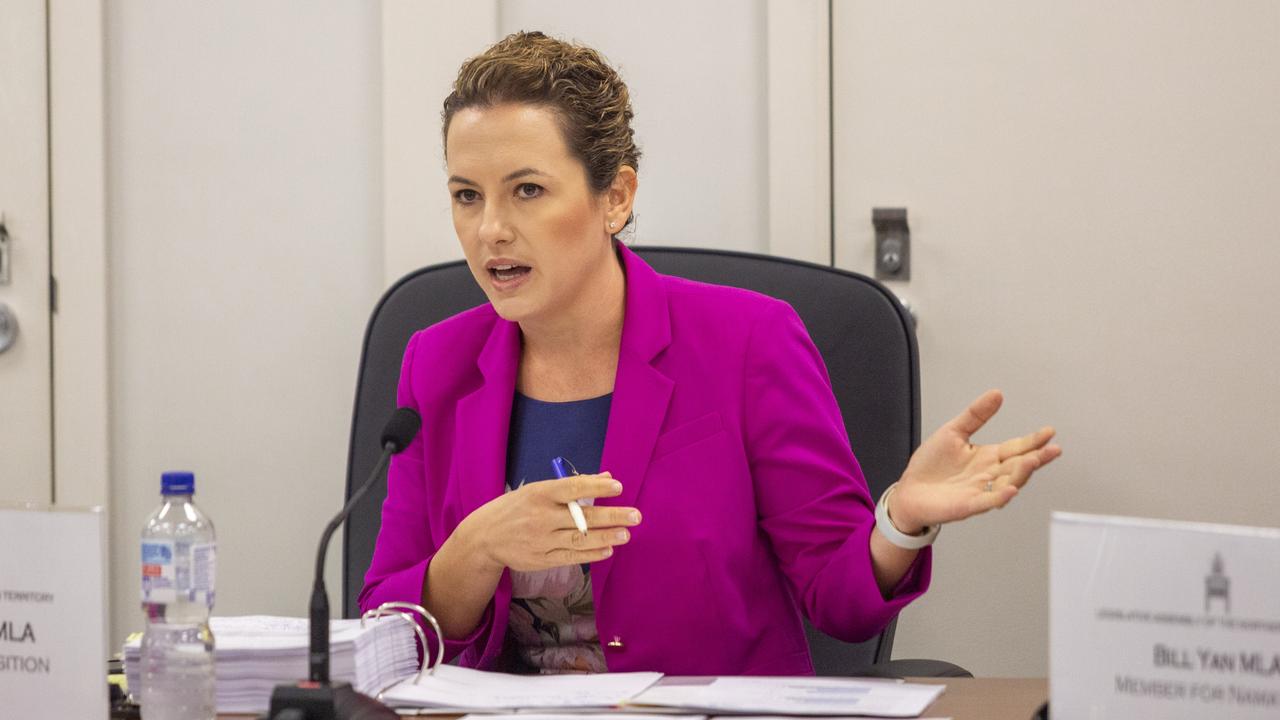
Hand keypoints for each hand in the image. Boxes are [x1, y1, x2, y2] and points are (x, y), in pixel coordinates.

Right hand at [459, 472, 641, 572]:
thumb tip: (606, 477)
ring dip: (606, 537)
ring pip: (579, 539)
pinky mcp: (542, 559)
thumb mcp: (537, 490)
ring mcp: (541, 540)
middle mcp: (541, 517)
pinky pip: (571, 556)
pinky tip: (608, 549)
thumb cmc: (516, 508)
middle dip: (611, 516)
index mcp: (539, 493)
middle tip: (635, 515)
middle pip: (581, 517)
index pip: (572, 488)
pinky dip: (591, 553)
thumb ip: (572, 485)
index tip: (618, 487)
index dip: (596, 488)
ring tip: (626, 534)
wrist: (484, 537)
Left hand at [888, 390, 1061, 532]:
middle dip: (1037, 458)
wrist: (909, 491)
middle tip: (1053, 449)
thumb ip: (975, 415)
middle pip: (1018, 465)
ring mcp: (980, 490)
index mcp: (986, 457)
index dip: (1033, 440)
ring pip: (1008, 482)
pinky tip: (1010, 490)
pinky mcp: (967, 505)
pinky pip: (987, 501)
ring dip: (1021, 473)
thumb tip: (997, 394)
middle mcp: (988, 474)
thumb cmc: (930, 465)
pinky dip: (999, 496)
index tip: (1049, 431)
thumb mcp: (953, 432)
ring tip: (1032, 460)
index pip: (1015, 447)